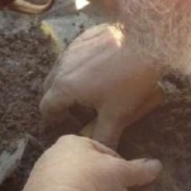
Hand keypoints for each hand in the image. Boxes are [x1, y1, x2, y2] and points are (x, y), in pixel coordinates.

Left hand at [14, 135, 162, 190]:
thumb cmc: (90, 180)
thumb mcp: (121, 172)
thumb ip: (140, 169)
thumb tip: (156, 166)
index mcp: (71, 142)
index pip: (106, 153)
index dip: (127, 171)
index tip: (140, 187)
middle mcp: (53, 158)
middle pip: (96, 177)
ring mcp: (41, 182)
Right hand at [39, 24, 163, 148]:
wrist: (144, 38)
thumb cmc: (128, 79)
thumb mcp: (117, 113)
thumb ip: (104, 136)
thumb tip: (100, 153)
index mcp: (63, 88)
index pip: (46, 109)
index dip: (53, 120)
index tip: (65, 125)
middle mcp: (60, 67)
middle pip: (49, 89)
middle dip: (59, 102)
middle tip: (76, 110)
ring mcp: (70, 50)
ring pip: (60, 71)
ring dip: (68, 83)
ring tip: (89, 90)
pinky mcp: (83, 37)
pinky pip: (73, 56)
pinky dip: (79, 67)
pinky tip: (100, 69)